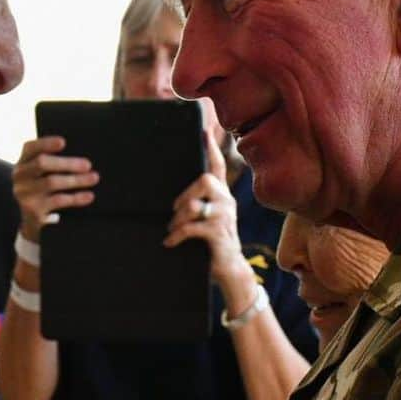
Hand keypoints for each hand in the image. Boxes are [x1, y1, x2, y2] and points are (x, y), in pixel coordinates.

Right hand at [13, 135, 98, 239]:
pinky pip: (58, 200)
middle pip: (42, 163)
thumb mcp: (40, 173)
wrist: (31, 219)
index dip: (46, 143)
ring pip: (51, 182)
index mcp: (22, 162)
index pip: (31, 147)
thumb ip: (53, 162)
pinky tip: (89, 196)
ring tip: (94, 178)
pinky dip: (76, 197)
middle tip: (88, 165)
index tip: (63, 142)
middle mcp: (19, 176)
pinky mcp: (33, 210)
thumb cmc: (42, 188)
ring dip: (76, 179)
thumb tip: (82, 158)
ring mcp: (24, 194)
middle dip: (67, 163)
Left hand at [163, 129, 255, 310]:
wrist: (230, 269)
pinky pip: (192, 228)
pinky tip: (170, 242)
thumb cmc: (213, 242)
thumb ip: (197, 203)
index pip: (218, 166)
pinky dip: (177, 235)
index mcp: (222, 195)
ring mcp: (224, 218)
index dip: (211, 149)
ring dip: (178, 219)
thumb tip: (177, 195)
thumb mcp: (207, 218)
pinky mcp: (219, 235)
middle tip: (174, 211)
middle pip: (206, 181)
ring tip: (171, 230)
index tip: (205, 129)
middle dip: (185, 194)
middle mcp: (226, 202)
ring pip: (195, 205)